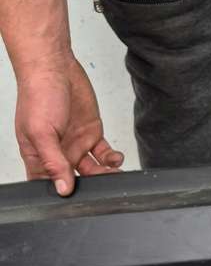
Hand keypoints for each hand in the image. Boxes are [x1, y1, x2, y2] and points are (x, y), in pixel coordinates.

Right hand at [15, 53, 123, 195]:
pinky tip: (115, 159)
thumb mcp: (41, 132)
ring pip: (93, 170)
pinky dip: (112, 160)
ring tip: (113, 172)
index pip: (48, 184)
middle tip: (103, 185)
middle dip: (90, 186)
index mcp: (38, 156)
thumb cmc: (39, 94)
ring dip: (105, 174)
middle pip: (76, 180)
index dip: (61, 194)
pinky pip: (104, 155)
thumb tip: (62, 188)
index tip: (76, 199)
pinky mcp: (92, 134)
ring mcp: (76, 144)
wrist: (55, 66)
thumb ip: (53, 162)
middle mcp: (58, 153)